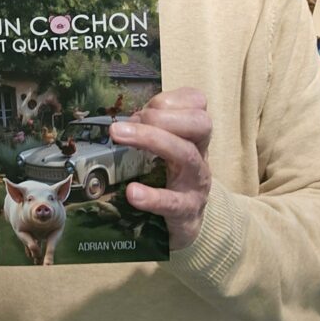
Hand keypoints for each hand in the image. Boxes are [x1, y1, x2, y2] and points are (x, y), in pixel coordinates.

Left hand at [110, 87, 211, 249]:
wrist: (188, 221)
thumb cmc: (173, 176)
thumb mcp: (166, 149)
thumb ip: (149, 132)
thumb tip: (124, 123)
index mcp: (194, 134)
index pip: (197, 103)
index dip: (170, 99)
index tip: (146, 107)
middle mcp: (200, 153)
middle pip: (200, 123)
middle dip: (163, 116)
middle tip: (131, 120)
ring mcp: (197, 182)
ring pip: (186, 154)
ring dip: (151, 139)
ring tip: (119, 135)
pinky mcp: (187, 210)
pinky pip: (173, 202)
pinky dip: (152, 196)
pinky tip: (132, 192)